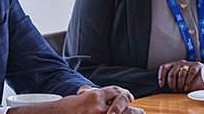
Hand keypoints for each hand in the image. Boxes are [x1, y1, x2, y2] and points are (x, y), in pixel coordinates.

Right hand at [8, 85, 143, 113]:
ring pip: (121, 113)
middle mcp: (99, 105)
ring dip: (130, 113)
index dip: (124, 94)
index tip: (130, 96)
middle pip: (123, 103)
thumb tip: (94, 92)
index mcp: (94, 95)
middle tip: (138, 110)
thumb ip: (90, 96)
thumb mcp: (79, 98)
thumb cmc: (65, 109)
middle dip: (132, 107)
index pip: (116, 92)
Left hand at [158, 60, 203, 91]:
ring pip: (181, 74)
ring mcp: (189, 63)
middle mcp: (180, 63)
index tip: (161, 85)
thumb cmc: (191, 79)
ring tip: (182, 90)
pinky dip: (188, 82)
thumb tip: (165, 86)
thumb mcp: (180, 79)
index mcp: (174, 65)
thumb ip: (174, 80)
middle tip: (174, 90)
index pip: (164, 68)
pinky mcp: (197, 65)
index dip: (161, 76)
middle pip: (172, 73)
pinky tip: (187, 87)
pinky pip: (191, 73)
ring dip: (180, 84)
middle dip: (172, 84)